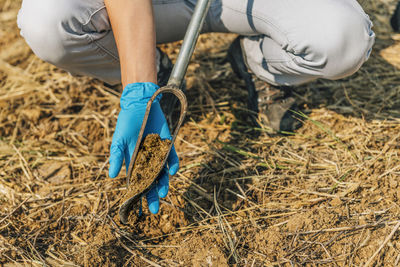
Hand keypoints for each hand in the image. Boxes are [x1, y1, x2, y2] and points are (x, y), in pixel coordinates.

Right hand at [109, 82, 178, 213]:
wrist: (140, 105)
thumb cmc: (126, 123)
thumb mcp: (119, 140)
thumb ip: (116, 157)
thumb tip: (111, 177)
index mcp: (134, 162)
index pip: (136, 183)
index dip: (138, 196)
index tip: (138, 211)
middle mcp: (147, 161)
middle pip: (151, 182)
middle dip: (152, 196)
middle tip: (155, 210)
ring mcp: (159, 154)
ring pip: (163, 173)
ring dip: (163, 184)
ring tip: (163, 194)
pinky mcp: (169, 145)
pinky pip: (173, 158)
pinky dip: (174, 165)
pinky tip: (172, 172)